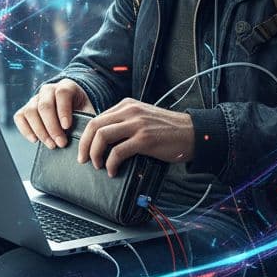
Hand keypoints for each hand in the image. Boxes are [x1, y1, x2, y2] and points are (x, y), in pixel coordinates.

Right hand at [14, 79, 94, 147]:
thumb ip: (88, 118)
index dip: (63, 111)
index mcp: (66, 86)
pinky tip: (35, 140)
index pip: (62, 94)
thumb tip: (88, 134)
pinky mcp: (26, 109)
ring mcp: (35, 99)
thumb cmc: (81, 109)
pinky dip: (25, 129)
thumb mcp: (88, 110)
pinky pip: (20, 117)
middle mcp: (48, 90)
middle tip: (61, 143)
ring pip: (30, 111)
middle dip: (52, 127)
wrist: (72, 106)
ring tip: (51, 145)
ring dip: (40, 131)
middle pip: (44, 105)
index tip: (67, 127)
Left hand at [76, 98, 194, 176]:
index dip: (87, 136)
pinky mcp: (145, 139)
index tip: (84, 150)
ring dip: (95, 154)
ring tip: (98, 166)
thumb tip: (104, 140)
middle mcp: (130, 111)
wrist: (192, 133)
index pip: (97, 118)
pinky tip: (113, 171)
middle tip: (83, 160)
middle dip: (85, 145)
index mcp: (127, 105)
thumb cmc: (167, 129)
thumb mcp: (143, 118)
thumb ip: (125, 123)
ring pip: (102, 136)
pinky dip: (111, 163)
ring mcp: (137, 124)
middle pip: (95, 126)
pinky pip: (118, 152)